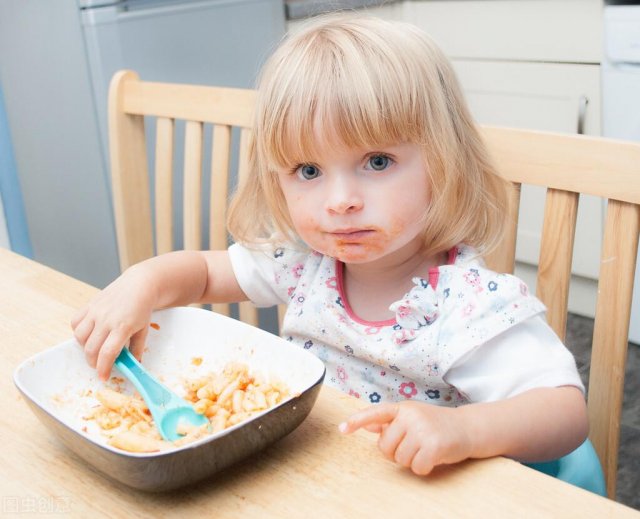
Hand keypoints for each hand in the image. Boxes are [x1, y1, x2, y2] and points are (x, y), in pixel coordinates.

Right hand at [71, 266, 157, 380]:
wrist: (139, 285)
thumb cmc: (143, 308)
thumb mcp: (144, 330)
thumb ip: (137, 349)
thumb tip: (133, 366)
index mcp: (122, 327)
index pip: (107, 353)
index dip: (103, 369)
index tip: (103, 377)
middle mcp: (106, 319)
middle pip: (91, 349)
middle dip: (93, 362)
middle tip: (99, 365)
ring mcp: (96, 311)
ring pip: (79, 337)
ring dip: (85, 347)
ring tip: (95, 348)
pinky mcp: (89, 304)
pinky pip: (75, 322)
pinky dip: (79, 331)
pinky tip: (89, 333)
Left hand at [339, 401, 472, 474]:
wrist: (468, 427)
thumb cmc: (436, 424)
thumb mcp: (412, 417)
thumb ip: (390, 422)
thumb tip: (367, 424)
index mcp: (402, 408)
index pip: (376, 413)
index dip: (357, 421)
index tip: (342, 429)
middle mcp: (410, 416)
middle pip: (385, 446)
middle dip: (396, 452)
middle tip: (413, 445)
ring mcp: (422, 429)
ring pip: (400, 459)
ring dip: (411, 460)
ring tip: (425, 449)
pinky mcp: (434, 445)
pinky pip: (416, 467)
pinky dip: (424, 468)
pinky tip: (433, 457)